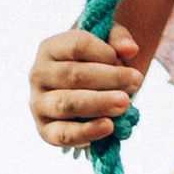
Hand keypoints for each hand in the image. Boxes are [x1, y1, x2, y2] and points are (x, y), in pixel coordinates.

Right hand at [29, 24, 140, 151]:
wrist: (85, 90)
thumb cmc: (96, 62)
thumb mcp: (107, 42)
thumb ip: (119, 38)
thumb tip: (130, 49)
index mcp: (50, 48)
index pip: (77, 46)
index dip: (104, 52)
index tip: (127, 58)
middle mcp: (38, 75)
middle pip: (74, 75)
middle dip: (109, 79)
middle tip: (136, 82)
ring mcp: (39, 104)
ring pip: (67, 103)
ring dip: (99, 103)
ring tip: (125, 103)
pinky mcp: (45, 130)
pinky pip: (63, 134)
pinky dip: (87, 132)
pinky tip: (108, 126)